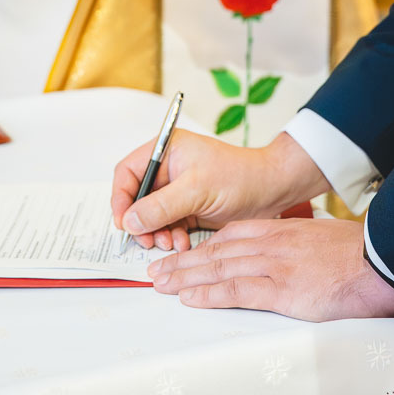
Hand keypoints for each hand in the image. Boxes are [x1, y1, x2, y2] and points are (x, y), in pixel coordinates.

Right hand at [111, 130, 327, 251]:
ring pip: (151, 216)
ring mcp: (178, 190)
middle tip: (147, 240)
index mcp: (166, 150)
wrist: (273, 190)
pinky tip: (182, 244)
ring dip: (156, 233)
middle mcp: (169, 169)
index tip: (123, 222)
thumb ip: (161, 205)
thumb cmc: (240, 176)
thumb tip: (130, 220)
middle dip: (140, 221)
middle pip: (137, 198)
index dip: (120, 197)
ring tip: (169, 244)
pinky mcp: (189, 208)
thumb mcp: (197, 189)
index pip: (129, 172)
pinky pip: (168, 226)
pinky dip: (171, 237)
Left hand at [148, 217, 393, 320]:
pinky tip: (190, 298)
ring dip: (185, 277)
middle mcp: (270, 245)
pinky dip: (210, 294)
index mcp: (279, 231)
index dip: (201, 246)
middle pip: (216, 251)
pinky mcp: (284, 290)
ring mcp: (275, 266)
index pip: (229, 236)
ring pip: (219, 268)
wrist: (380, 260)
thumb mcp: (319, 242)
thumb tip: (286, 262)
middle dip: (183, 262)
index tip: (181, 254)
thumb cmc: (355, 255)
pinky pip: (239, 290)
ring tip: (160, 285)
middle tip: (156, 271)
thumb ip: (296, 249)